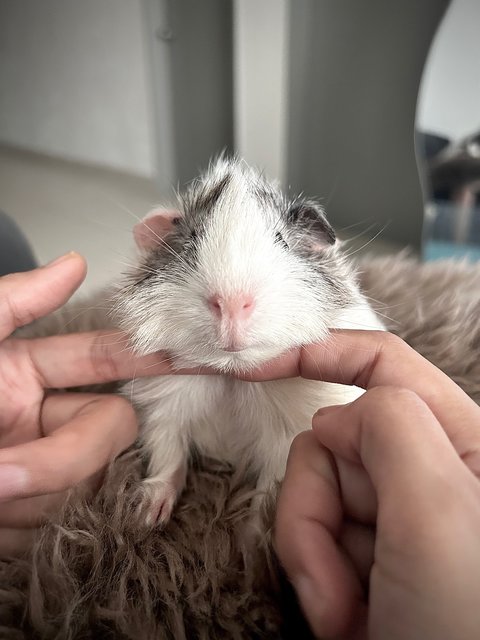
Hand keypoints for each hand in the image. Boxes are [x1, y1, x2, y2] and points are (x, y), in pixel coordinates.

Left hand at [0, 253, 181, 554]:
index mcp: (25, 373)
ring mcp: (41, 470)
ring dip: (35, 495)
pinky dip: (28, 527)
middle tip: (9, 471)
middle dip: (69, 453)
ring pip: (89, 481)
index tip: (182, 358)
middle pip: (108, 427)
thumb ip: (12, 305)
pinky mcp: (34, 518)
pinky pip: (64, 522)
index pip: (99, 359)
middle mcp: (42, 419)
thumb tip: (74, 263)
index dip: (142, 357)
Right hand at [248, 331, 479, 638]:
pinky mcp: (363, 552)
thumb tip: (340, 416)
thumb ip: (390, 426)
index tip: (256, 364)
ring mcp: (392, 514)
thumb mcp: (440, 511)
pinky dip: (314, 576)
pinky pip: (308, 534)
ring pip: (311, 489)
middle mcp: (428, 470)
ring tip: (346, 609)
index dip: (321, 352)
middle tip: (344, 572)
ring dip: (313, 550)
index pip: (384, 366)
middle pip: (332, 438)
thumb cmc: (472, 626)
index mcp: (464, 443)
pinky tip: (346, 617)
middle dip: (317, 502)